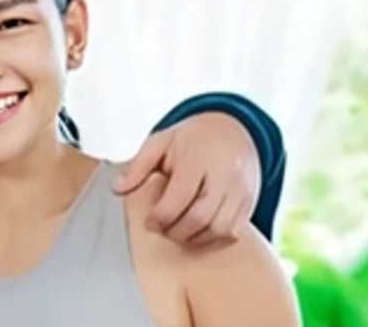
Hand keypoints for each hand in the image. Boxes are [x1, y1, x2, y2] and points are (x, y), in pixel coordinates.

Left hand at [113, 112, 260, 246]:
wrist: (233, 129)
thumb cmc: (191, 138)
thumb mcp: (161, 141)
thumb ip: (138, 165)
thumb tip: (117, 189)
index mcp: (199, 157)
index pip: (180, 196)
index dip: (161, 216)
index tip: (149, 222)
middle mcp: (225, 174)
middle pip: (201, 217)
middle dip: (176, 231)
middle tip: (161, 229)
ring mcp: (242, 189)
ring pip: (220, 228)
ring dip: (195, 239)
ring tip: (177, 232)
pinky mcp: (250, 201)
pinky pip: (233, 231)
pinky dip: (213, 238)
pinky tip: (197, 232)